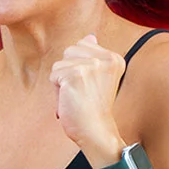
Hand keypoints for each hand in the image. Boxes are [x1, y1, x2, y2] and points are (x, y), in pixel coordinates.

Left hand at [49, 34, 124, 159]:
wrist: (96, 131)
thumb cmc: (94, 108)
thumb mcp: (99, 78)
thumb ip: (94, 56)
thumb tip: (90, 36)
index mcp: (114, 58)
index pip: (83, 45)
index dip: (79, 66)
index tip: (90, 86)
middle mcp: (105, 59)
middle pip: (69, 51)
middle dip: (68, 72)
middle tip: (82, 93)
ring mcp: (90, 66)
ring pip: (60, 65)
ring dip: (62, 84)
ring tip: (76, 98)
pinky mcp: (75, 74)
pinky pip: (54, 76)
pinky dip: (57, 92)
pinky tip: (71, 102)